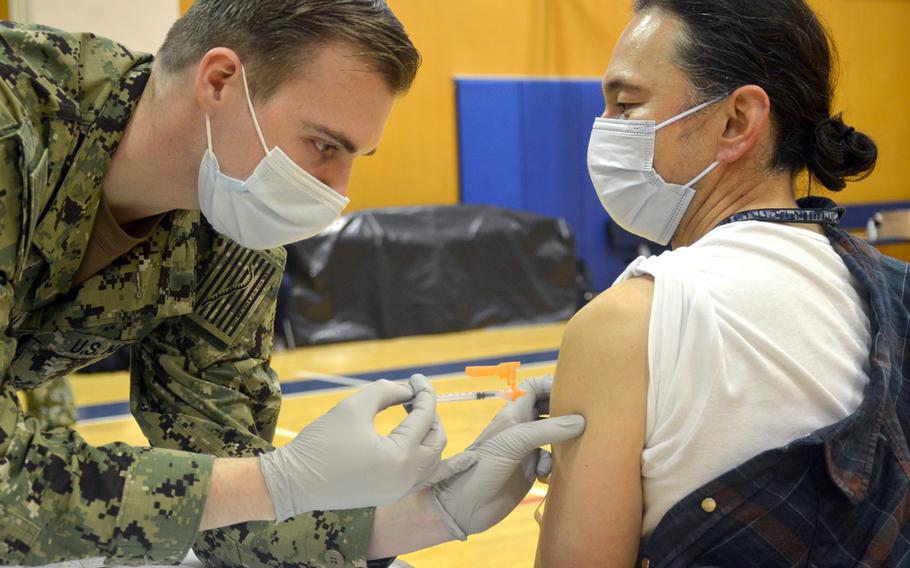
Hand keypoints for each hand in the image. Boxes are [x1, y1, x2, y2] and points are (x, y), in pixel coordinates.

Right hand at [259, 374, 445, 521]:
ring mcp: (398, 491)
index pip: (426, 418)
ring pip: (432, 462)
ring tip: (412, 417)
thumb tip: (408, 390)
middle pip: (437, 441)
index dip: (424, 393)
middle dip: (430, 415)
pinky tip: (410, 441)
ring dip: (429, 437)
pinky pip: (419, 477)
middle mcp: (406, 478)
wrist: (293, 482)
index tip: (416, 377)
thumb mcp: (354, 406)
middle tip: (413, 397)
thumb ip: (386, 391)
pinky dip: (422, 457)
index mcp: (400, 457)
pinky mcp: (388, 496)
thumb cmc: (321, 442)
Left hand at [428, 376, 584, 539]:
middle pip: (547, 410)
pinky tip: (547, 474)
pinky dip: (554, 464)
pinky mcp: (529, 471)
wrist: (467, 506)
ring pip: (552, 436)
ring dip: (564, 440)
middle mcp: (521, 429)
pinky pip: (550, 461)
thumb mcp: (514, 441)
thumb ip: (546, 429)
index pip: (532, 388)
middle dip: (564, 411)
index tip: (572, 390)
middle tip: (585, 416)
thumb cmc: (484, 467)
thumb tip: (580, 421)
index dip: (550, 384)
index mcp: (513, 414)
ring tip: (577, 443)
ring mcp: (526, 450)